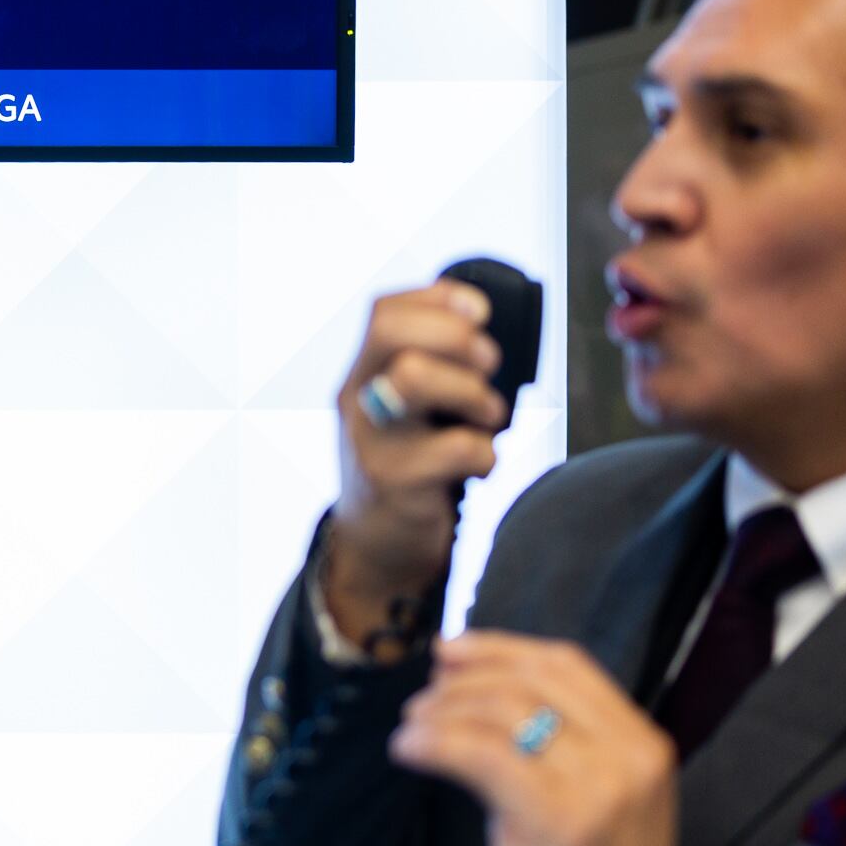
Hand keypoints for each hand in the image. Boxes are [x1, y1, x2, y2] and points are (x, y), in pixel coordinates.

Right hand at [321, 281, 511, 642]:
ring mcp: (370, 440)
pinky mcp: (392, 483)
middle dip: (456, 337)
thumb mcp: (403, 409)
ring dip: (472, 391)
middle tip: (487, 365)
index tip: (480, 312)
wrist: (376, 547)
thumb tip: (484, 325)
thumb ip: (429, 367)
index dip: (438, 298)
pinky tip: (482, 466)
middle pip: (393, 333)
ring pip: (414, 378)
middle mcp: (357, 399)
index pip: (384, 310)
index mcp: (364, 372)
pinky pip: (455, 450)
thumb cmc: (408, 466)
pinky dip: (486, 454)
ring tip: (488, 417)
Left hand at [388, 630, 683, 845]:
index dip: (501, 649)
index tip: (452, 653)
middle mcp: (629, 760)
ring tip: (411, 728)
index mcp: (643, 747)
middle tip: (422, 694)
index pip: (568, 664)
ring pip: (502, 712)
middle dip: (465, 676)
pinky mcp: (555, 824)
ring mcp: (598, 791)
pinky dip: (434, 743)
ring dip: (442, 710)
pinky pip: (479, 756)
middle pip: (532, 679)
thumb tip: (487, 688)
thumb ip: (568, 749)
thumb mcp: (600, 806)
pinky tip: (408, 751)